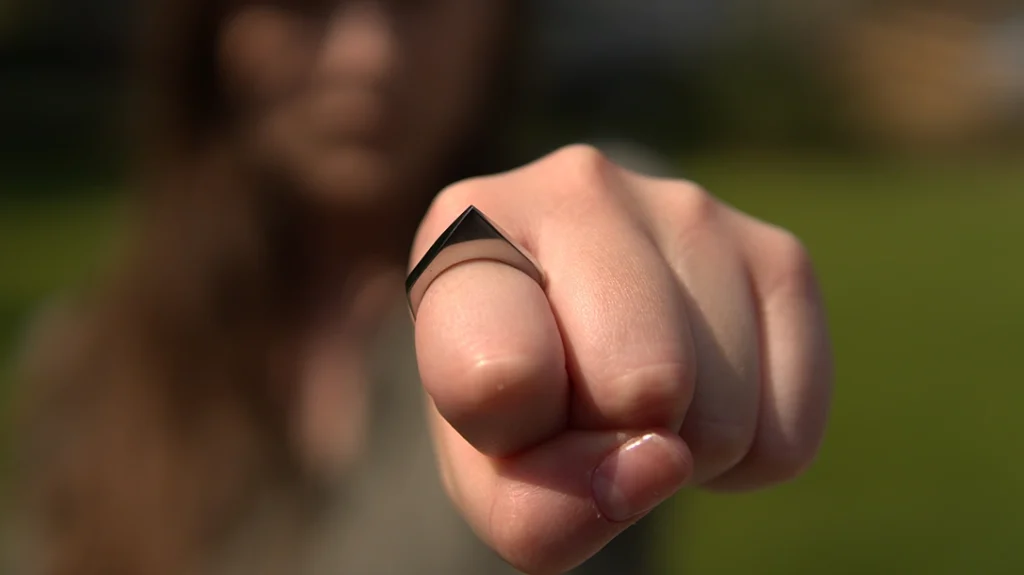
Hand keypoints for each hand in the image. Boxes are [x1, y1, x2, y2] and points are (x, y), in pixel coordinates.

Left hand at [409, 146, 832, 573]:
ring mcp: (691, 210)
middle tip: (584, 408)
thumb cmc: (515, 403)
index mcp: (472, 227)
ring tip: (637, 399)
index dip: (516, 439)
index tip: (508, 420)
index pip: (503, 371)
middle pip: (638, 383)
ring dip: (681, 449)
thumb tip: (661, 464)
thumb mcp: (490, 474)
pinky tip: (702, 396)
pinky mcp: (780, 255)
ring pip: (721, 416)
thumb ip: (537, 509)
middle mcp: (581, 188)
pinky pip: (788, 432)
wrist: (582, 335)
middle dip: (613, 437)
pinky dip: (746, 455)